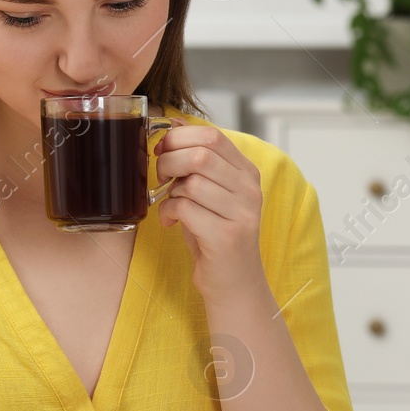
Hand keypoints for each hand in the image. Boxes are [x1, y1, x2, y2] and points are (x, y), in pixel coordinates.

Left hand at [154, 124, 266, 298]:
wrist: (234, 285)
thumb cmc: (214, 236)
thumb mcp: (209, 193)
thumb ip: (197, 163)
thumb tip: (172, 125)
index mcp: (247, 173)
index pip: (213, 136)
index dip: (179, 137)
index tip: (162, 149)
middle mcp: (250, 190)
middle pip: (201, 154)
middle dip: (169, 161)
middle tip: (160, 177)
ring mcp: (242, 213)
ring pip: (192, 182)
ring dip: (169, 192)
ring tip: (170, 204)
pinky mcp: (226, 236)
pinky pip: (185, 208)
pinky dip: (168, 212)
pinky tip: (170, 222)